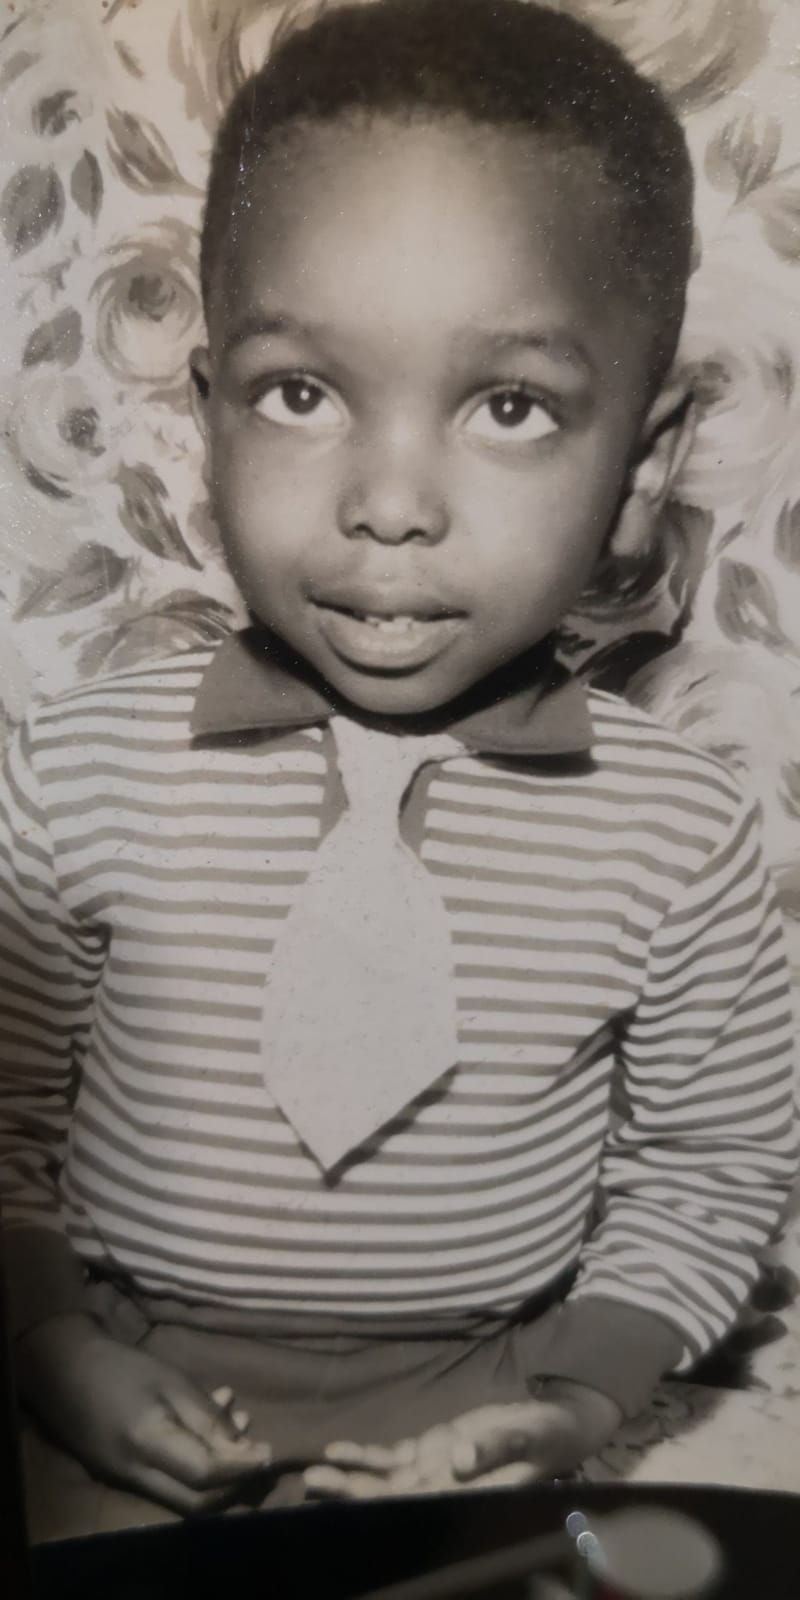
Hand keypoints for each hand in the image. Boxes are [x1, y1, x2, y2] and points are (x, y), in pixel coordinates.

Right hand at [16, 1313, 271, 1513]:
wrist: (63, 1368)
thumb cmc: (121, 1366)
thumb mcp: (171, 1380)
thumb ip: (206, 1416)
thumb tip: (243, 1447)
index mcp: (148, 1444)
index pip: (206, 1475)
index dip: (242, 1468)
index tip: (270, 1452)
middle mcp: (137, 1474)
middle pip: (198, 1503)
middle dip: (236, 1486)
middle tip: (263, 1459)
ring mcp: (128, 1480)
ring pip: (186, 1499)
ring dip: (221, 1479)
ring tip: (245, 1439)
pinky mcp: (124, 1475)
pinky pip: (170, 1483)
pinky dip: (198, 1468)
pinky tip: (215, 1433)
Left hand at [304, 1380, 621, 1499]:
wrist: (551, 1426)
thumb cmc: (544, 1434)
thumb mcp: (525, 1435)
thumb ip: (495, 1446)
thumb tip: (460, 1459)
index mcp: (465, 1496)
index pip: (414, 1508)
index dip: (379, 1507)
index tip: (345, 1501)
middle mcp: (442, 1491)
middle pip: (387, 1498)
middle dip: (349, 1494)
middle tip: (310, 1484)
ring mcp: (433, 1472)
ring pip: (383, 1481)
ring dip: (349, 1478)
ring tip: (310, 1473)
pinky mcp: (431, 1453)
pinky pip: (391, 1460)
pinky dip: (365, 1457)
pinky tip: (337, 1452)